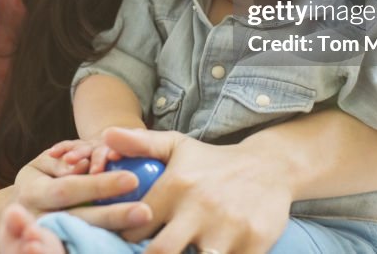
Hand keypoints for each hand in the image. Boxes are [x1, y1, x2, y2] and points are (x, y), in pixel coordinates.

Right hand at [12, 144, 152, 232]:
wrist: (22, 210)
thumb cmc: (40, 177)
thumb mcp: (44, 162)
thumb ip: (63, 161)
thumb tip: (84, 166)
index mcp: (32, 193)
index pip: (69, 188)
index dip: (99, 185)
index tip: (132, 179)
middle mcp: (38, 218)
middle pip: (80, 218)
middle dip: (114, 215)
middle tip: (145, 211)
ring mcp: (48, 237)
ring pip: (82, 235)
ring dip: (113, 231)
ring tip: (142, 224)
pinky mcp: (58, 246)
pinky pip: (81, 246)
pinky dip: (104, 243)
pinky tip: (125, 240)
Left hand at [103, 127, 292, 253]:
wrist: (269, 168)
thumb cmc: (213, 162)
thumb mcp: (178, 146)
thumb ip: (141, 143)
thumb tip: (106, 134)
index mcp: (176, 186)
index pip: (136, 226)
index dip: (129, 239)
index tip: (133, 240)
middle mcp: (200, 208)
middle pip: (160, 253)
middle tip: (153, 252)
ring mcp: (228, 229)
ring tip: (184, 252)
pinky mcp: (254, 244)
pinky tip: (209, 253)